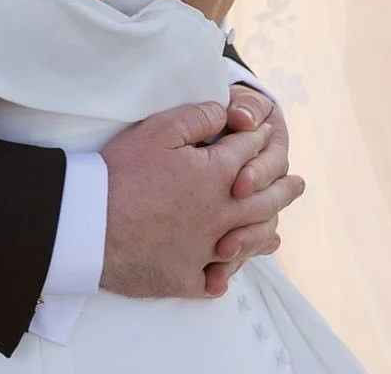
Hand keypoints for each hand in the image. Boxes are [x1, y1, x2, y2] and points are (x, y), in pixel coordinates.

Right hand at [99, 98, 303, 299]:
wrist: (91, 223)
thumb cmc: (122, 172)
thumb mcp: (158, 129)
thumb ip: (198, 117)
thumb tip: (225, 112)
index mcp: (217, 175)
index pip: (248, 152)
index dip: (258, 137)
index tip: (268, 132)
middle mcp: (221, 215)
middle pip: (263, 199)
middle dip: (283, 188)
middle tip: (299, 184)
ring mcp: (206, 250)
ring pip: (249, 242)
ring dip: (267, 230)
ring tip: (277, 226)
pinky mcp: (186, 278)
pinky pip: (217, 277)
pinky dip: (228, 271)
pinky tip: (231, 266)